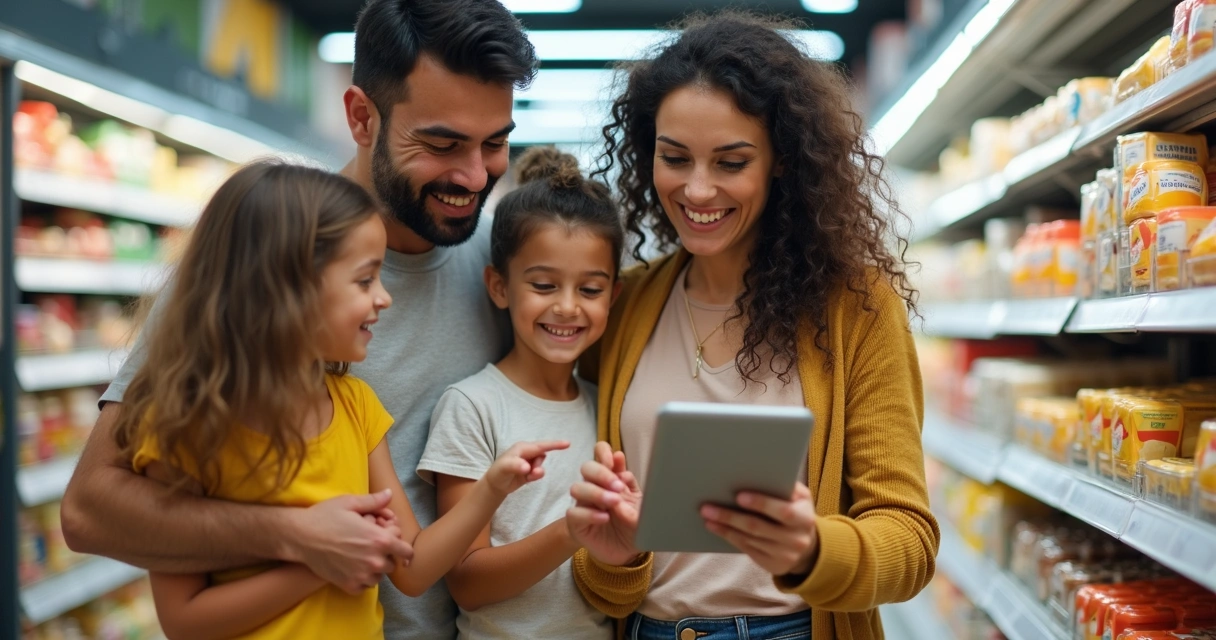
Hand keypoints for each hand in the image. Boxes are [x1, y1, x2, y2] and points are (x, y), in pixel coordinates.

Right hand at [285, 490, 414, 594]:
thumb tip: (390, 494)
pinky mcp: (349, 586)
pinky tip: (352, 566)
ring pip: (379, 576)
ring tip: (360, 555)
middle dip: (385, 554)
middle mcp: (374, 561)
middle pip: (392, 563)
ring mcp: (361, 576)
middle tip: (369, 544)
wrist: (299, 537)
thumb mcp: (350, 502)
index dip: (400, 544)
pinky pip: (365, 586)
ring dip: (374, 568)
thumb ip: (374, 501)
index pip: (406, 551)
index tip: (389, 539)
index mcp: (379, 540)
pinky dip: (362, 579)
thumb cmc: (324, 516)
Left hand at [484, 440, 570, 497]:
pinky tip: (526, 479)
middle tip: (530, 473)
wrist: (495, 485)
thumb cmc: (498, 473)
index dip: (555, 445)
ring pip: (541, 465)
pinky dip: (535, 477)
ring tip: (527, 476)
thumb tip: (528, 467)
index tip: (568, 443)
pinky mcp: (530, 471)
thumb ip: (515, 466)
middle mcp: (527, 452)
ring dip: (537, 472)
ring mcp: (529, 461)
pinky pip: (539, 473)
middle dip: (539, 465)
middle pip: (542, 456)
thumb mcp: (504, 468)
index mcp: (522, 448)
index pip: (541, 446)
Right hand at [567, 441, 642, 565]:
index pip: (600, 453)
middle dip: (601, 473)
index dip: (604, 452)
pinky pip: (574, 513)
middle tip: (618, 486)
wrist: (627, 553)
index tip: (614, 461)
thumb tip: (622, 468)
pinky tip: (605, 518)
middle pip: (587, 467)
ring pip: (577, 488)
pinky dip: (590, 514)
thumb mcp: (641, 506)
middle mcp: (595, 487)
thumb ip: (632, 487)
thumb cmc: (633, 525)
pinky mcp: (577, 523)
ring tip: (614, 502)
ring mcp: (584, 504)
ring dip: (596, 492)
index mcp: (611, 478)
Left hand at [700, 482, 818, 576]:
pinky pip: (747, 549)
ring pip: (749, 540)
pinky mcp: (773, 565)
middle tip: (707, 507)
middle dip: (730, 516)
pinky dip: (729, 537)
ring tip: (706, 516)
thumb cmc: (797, 510)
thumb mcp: (800, 497)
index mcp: (805, 518)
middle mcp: (797, 540)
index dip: (761, 504)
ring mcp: (785, 555)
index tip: (739, 496)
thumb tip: (759, 472)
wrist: (807, 546)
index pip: (783, 512)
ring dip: (725, 527)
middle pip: (758, 527)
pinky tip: (715, 527)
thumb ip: (785, 485)